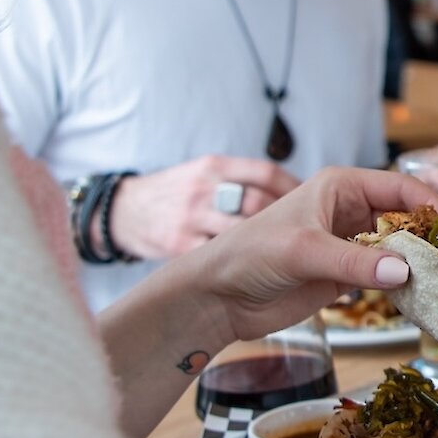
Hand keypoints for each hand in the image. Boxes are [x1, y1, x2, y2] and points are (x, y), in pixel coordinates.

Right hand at [109, 155, 300, 258]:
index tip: (314, 208)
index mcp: (215, 166)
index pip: (267, 174)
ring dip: (266, 246)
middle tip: (308, 238)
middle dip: (288, 222)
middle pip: (258, 203)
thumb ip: (245, 184)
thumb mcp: (207, 175)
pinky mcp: (179, 247)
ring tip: (286, 257)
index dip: (295, 192)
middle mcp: (204, 188)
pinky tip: (254, 271)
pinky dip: (240, 266)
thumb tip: (298, 198)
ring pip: (240, 231)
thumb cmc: (176, 196)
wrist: (123, 214)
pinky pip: (218, 257)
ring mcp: (190, 218)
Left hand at [195, 167, 437, 342]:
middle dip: (432, 237)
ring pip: (400, 250)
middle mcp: (350, 211)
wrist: (219, 296)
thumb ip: (354, 263)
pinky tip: (424, 299)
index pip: (399, 187)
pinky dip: (405, 287)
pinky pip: (386, 278)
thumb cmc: (251, 255)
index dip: (431, 204)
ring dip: (422, 265)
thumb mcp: (304, 251)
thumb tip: (405, 272)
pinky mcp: (346, 277)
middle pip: (406, 219)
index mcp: (341, 187)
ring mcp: (350, 246)